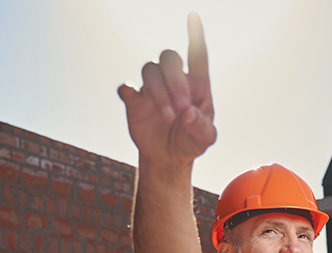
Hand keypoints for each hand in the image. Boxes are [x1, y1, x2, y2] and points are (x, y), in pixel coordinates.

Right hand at [117, 12, 216, 164]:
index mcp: (196, 85)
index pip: (197, 54)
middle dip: (176, 82)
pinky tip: (131, 96)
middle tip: (181, 110)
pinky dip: (127, 89)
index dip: (195, 35)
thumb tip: (189, 115)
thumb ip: (203, 127)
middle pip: (170, 58)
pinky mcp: (134, 101)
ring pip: (150, 70)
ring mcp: (152, 88)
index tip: (193, 17)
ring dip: (159, 92)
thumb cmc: (190, 141)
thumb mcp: (205, 140)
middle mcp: (173, 79)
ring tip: (168, 117)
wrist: (168, 157)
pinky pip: (126, 86)